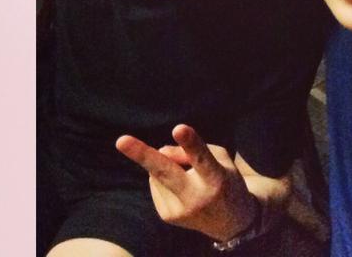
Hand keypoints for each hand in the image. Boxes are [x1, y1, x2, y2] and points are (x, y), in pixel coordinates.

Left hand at [116, 124, 257, 240]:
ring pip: (158, 172)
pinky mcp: (167, 216)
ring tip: (188, 176)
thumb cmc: (226, 180)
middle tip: (120, 140)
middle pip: (165, 172)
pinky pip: (156, 184)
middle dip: (142, 155)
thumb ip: (192, 151)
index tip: (178, 128)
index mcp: (215, 179)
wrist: (231, 223)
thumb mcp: (220, 159)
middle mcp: (196, 197)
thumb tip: (159, 151)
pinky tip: (181, 187)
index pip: (202, 157)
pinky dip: (164, 179)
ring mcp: (179, 210)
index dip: (189, 143)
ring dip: (167, 165)